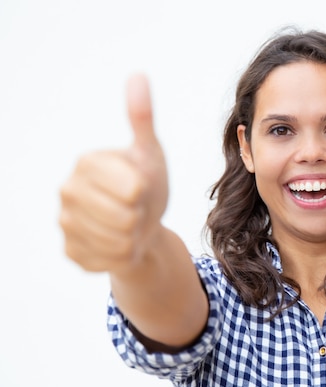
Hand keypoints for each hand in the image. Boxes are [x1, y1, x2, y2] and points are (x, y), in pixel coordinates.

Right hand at [59, 74, 168, 272]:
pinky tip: (119, 243)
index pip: (131, 189)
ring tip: (129, 224)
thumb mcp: (150, 153)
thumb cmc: (147, 184)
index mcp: (86, 163)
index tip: (140, 187)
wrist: (143, 224)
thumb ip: (142, 118)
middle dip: (139, 216)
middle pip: (124, 217)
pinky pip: (109, 262)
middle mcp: (68, 191)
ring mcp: (66, 223)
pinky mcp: (71, 252)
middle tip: (135, 209)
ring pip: (117, 242)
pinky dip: (123, 256)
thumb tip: (138, 75)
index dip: (144, 193)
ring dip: (133, 237)